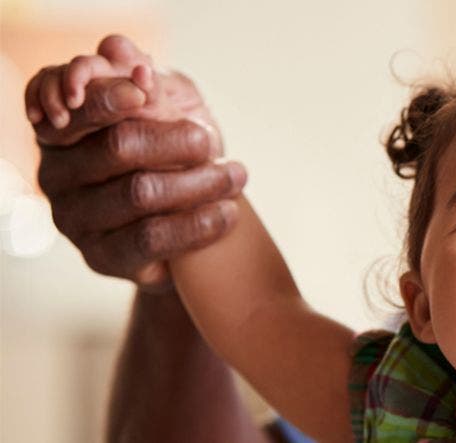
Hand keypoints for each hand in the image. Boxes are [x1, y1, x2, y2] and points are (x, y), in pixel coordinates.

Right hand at [27, 35, 245, 293]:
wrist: (188, 228)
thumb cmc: (175, 155)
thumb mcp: (172, 110)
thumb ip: (152, 83)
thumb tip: (123, 51)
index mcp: (64, 129)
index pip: (79, 106)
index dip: (110, 97)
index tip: (145, 93)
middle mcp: (57, 174)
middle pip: (119, 147)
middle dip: (177, 141)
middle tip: (213, 142)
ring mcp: (75, 220)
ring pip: (141, 193)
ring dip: (200, 182)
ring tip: (236, 176)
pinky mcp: (101, 258)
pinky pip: (153, 237)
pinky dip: (199, 222)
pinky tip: (229, 212)